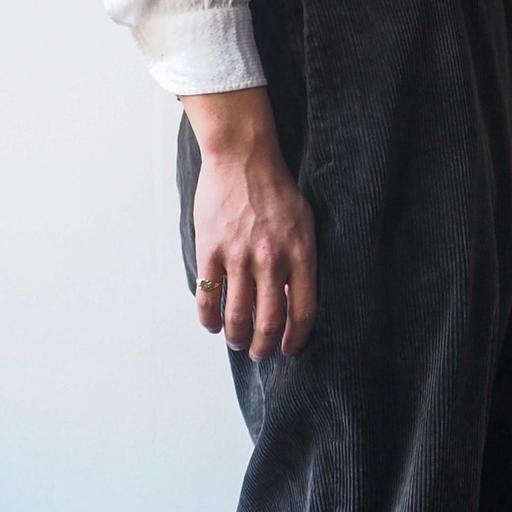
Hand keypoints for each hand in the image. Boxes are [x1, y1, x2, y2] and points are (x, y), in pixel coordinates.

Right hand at [181, 86, 317, 359]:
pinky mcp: (211, 250)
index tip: (289, 349)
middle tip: (260, 354)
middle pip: (270, 321)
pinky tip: (212, 325)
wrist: (243, 158)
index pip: (304, 311)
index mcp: (300, 254)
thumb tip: (293, 298)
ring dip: (237, 337)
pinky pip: (208, 297)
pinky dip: (209, 318)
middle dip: (264, 346)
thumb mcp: (304, 224)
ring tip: (237, 342)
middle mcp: (272, 259)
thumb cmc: (276, 190)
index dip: (296, 338)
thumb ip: (301, 261)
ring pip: (238, 315)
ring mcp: (239, 256)